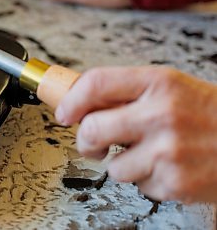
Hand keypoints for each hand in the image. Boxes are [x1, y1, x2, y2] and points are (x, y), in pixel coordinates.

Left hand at [54, 66, 216, 202]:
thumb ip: (127, 92)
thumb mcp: (169, 87)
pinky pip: (139, 185)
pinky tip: (169, 167)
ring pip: (112, 166)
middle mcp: (162, 113)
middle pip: (91, 129)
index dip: (70, 100)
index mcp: (158, 82)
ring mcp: (168, 150)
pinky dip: (148, 180)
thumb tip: (78, 102)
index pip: (95, 83)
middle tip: (94, 142)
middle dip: (86, 140)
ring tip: (152, 153)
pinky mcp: (175, 182)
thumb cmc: (207, 114)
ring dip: (125, 163)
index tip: (64, 113)